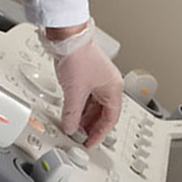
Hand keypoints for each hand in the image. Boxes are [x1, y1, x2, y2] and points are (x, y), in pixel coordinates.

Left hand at [46, 23, 123, 146]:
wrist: (67, 38)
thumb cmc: (78, 56)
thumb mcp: (74, 92)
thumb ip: (72, 114)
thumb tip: (70, 127)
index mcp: (113, 88)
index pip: (111, 119)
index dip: (99, 134)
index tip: (90, 143)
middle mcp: (108, 84)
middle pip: (103, 113)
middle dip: (91, 126)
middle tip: (81, 137)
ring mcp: (98, 79)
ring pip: (94, 105)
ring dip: (84, 117)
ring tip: (74, 126)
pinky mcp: (87, 75)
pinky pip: (86, 97)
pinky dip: (79, 107)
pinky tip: (71, 113)